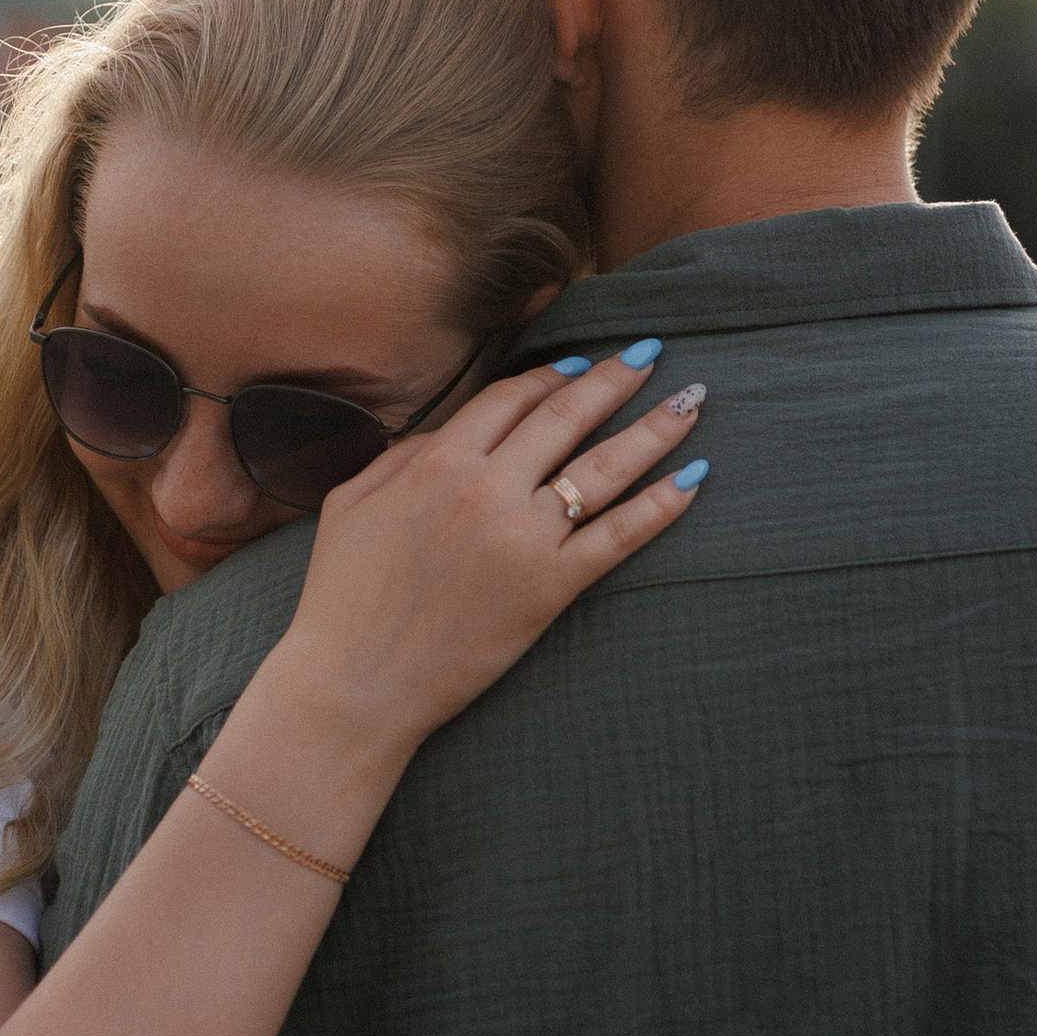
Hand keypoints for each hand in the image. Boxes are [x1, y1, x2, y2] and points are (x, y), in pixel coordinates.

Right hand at [261, 343, 706, 765]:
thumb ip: (404, 456)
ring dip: (654, 428)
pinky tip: (693, 479)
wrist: (355, 683)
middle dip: (615, 378)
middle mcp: (489, 488)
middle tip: (650, 353)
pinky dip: (661, 506)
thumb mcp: (352, 504)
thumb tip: (453, 430)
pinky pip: (619, 535)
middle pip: (567, 416)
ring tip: (692, 401)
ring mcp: (525, 537)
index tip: (580, 364)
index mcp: (439, 462)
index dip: (550, 375)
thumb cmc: (343, 597)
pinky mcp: (551, 587)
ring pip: (605, 467)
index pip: (511, 398)